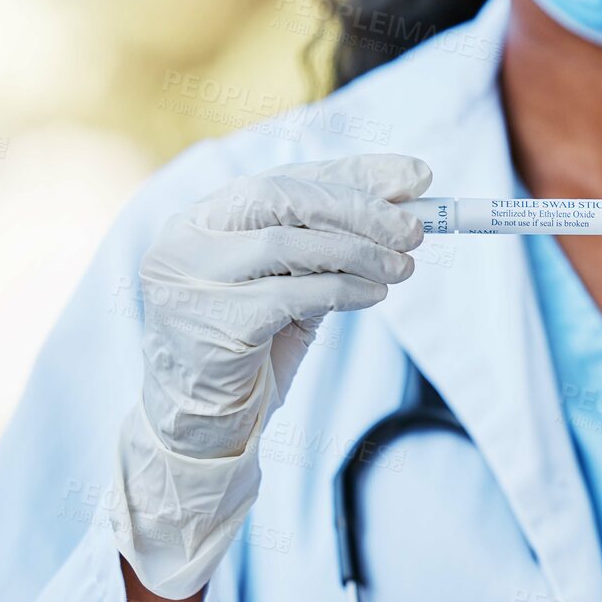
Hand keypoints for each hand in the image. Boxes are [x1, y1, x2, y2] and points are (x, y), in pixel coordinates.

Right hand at [114, 153, 431, 596]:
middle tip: (414, 228)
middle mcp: (186, 240)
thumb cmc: (253, 351)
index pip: (287, 177)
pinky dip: (343, 290)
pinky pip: (290, 294)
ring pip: (287, 243)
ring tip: (403, 268)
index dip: (354, 173)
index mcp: (203, 219)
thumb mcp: (294, 286)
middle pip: (281, 198)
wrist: (204, 428)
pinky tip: (376, 296)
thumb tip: (408, 196)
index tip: (416, 177)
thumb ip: (333, 243)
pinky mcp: (212, 324)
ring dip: (359, 252)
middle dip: (357, 209)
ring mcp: (191, 280)